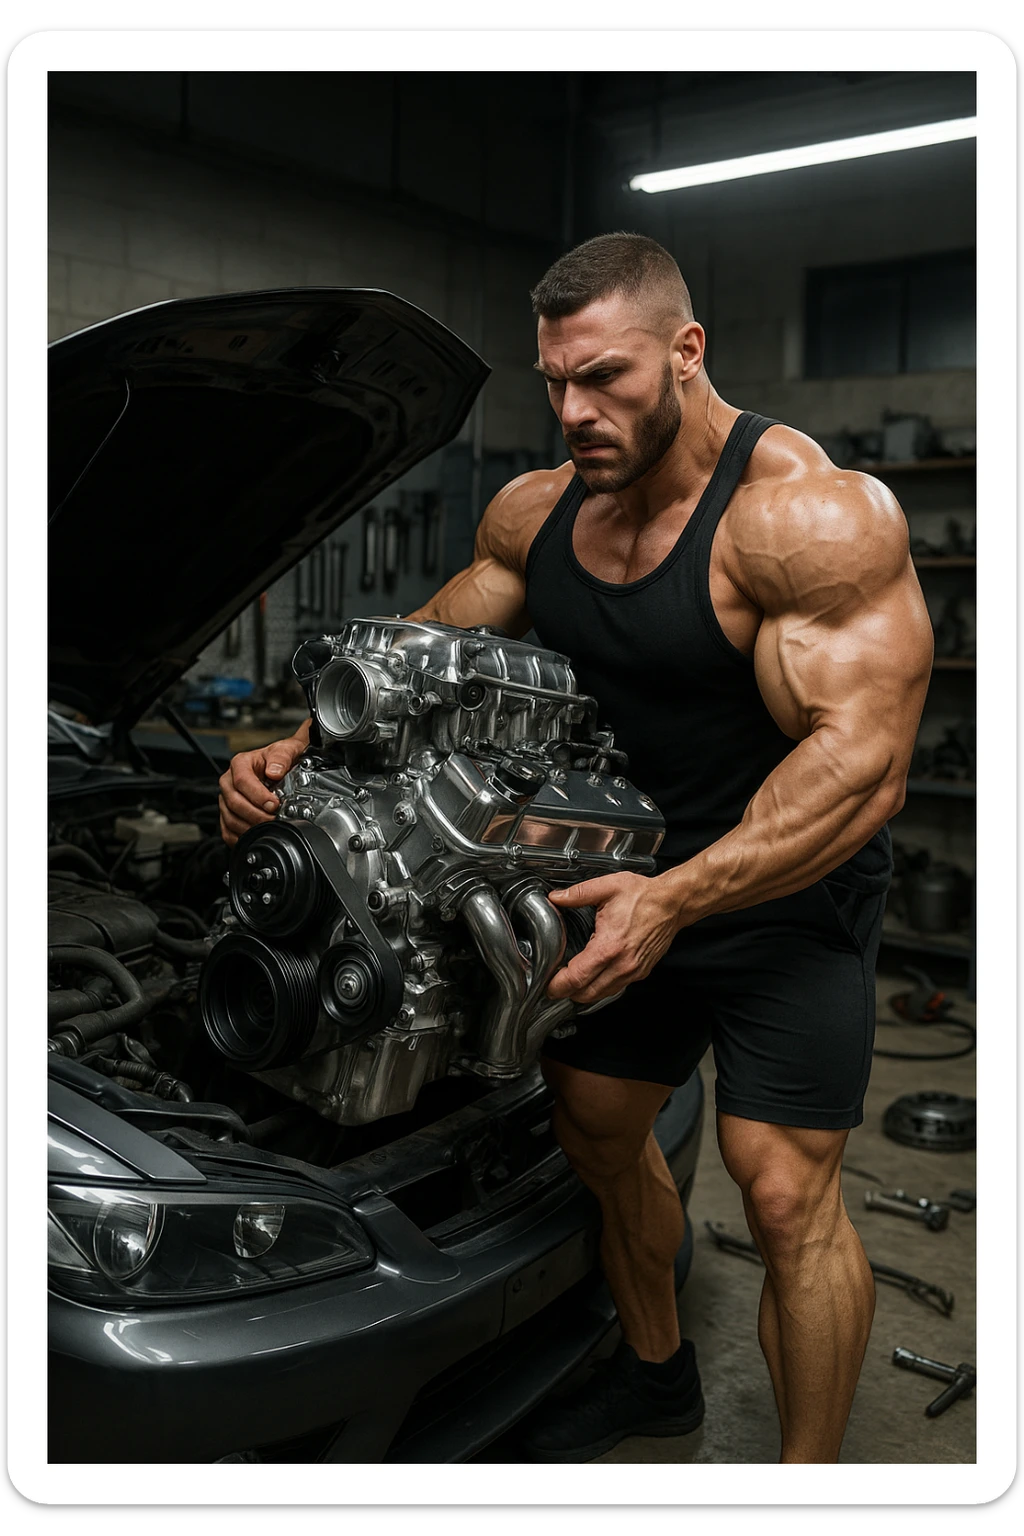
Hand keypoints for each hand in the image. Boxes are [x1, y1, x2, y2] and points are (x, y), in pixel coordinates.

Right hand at [218, 735, 306, 845]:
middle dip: (256, 815)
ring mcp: (227, 798)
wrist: (280, 765)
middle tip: (273, 819)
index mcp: (240, 763)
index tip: (273, 804)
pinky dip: (240, 837)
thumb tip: (274, 771)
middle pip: (234, 802)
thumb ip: (280, 757)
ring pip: (230, 818)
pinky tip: (255, 836)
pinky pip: (227, 830)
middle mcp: (229, 781)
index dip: (258, 796)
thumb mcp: (285, 750)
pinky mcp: (228, 813)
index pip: (242, 781)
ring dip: (249, 827)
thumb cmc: (279, 758)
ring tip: (268, 828)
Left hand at [545, 872, 679, 1006]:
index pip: (577, 978)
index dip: (558, 985)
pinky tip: (594, 977)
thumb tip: (556, 897)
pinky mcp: (640, 972)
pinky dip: (601, 988)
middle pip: (587, 994)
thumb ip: (578, 894)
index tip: (548, 985)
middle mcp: (622, 964)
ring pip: (601, 995)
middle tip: (555, 985)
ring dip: (584, 993)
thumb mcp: (607, 887)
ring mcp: (633, 971)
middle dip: (567, 993)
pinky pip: (616, 989)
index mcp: (609, 946)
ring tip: (572, 982)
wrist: (673, 903)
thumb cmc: (644, 896)